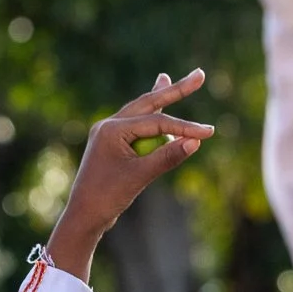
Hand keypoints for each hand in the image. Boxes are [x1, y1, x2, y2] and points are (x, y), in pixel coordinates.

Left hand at [47, 70, 214, 280]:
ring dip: (158, 98)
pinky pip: (135, 125)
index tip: (209, 133)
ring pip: (140, 111)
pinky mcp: (110, 144)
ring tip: (167, 79)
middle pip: (148, 103)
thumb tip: (197, 142)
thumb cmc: (108, 197)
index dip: (184, 127)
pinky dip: (150, 117)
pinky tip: (155, 105)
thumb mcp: (140, 177)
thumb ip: (167, 157)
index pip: (157, 123)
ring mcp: (107, 134)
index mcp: (112, 130)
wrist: (83, 216)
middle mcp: (108, 125)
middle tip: (200, 75)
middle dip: (174, 90)